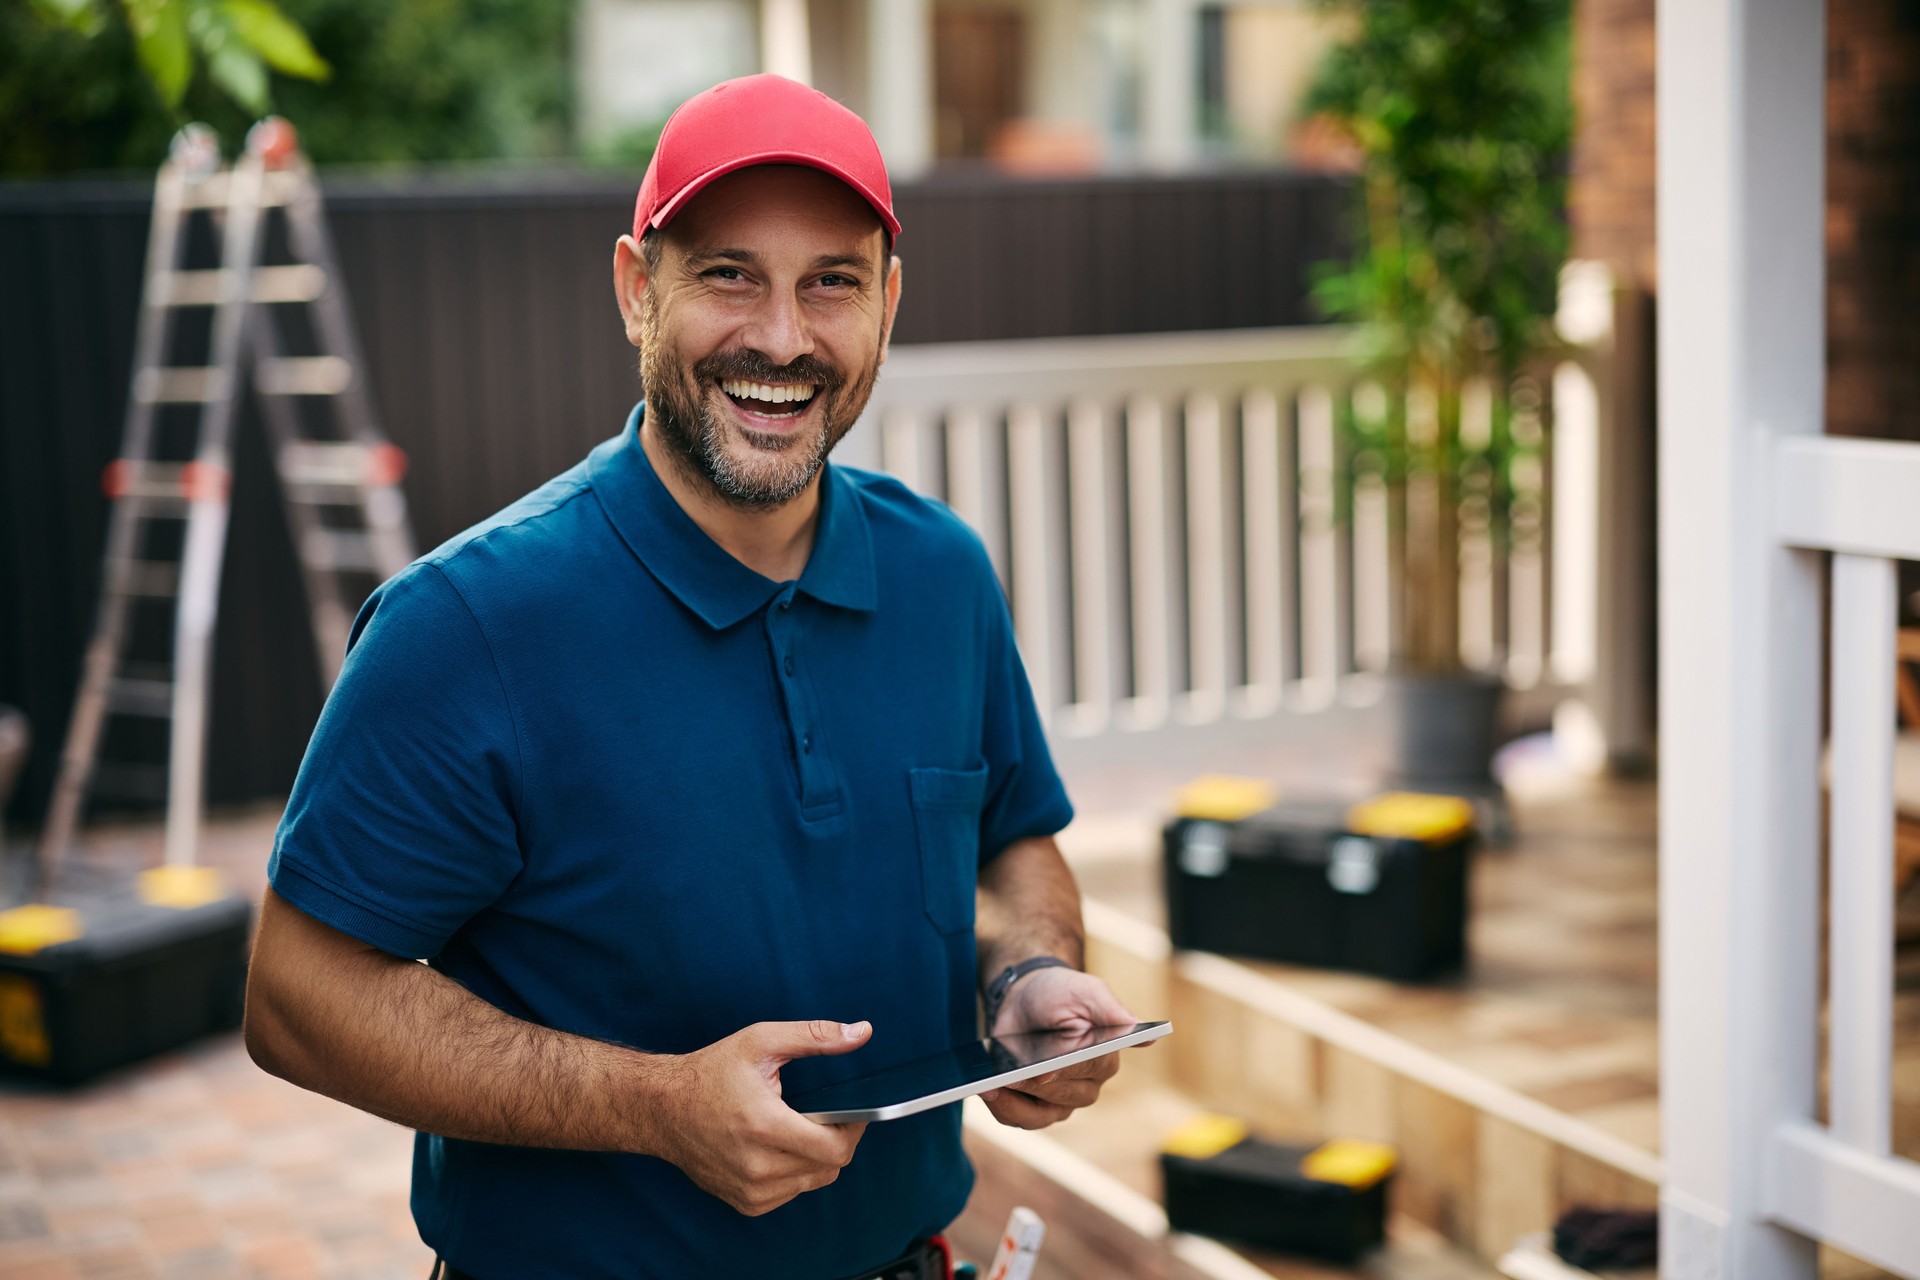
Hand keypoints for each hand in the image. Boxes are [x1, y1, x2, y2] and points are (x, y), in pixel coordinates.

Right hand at [648, 1019, 871, 1215]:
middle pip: (830, 1167)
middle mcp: (757, 1166)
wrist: (662, 1109)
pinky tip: (779, 1148)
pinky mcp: (745, 1203)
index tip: (852, 1112)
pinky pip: (791, 1193)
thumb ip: (815, 1036)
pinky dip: (795, 1173)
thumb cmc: (711, 1072)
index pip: (836, 1149)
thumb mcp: (762, 1041)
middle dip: (836, 1140)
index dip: (854, 1130)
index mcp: (765, 1126)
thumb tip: (862, 1033)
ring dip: (816, 1158)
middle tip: (825, 1115)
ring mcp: (750, 1190)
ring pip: (813, 1182)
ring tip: (798, 1128)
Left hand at [982, 968, 1137, 1130]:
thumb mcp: (1088, 991)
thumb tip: (1151, 1038)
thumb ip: (1115, 1012)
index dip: (1065, 1071)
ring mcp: (1060, 1101)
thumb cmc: (1062, 992)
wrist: (1027, 996)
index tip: (1043, 1070)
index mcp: (1106, 1057)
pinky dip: (1002, 1107)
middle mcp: (1087, 1085)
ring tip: (989, 1087)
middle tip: (1009, 1075)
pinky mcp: (1034, 1107)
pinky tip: (986, 1091)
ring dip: (1014, 1104)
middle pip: (1063, 1096)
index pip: (1089, 1070)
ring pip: (1040, 1116)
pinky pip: (1019, 1118)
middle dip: (1034, 1086)